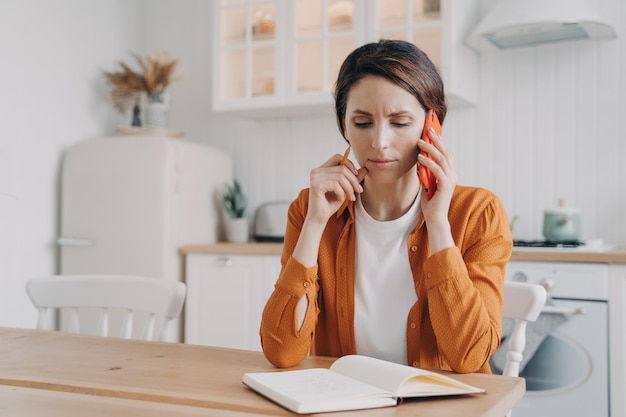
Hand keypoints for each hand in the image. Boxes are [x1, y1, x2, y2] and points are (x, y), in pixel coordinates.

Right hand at [306, 153, 367, 224]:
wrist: (319, 218)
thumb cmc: (330, 204)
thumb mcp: (345, 189)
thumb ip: (353, 179)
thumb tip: (365, 169)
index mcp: (321, 169)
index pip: (338, 158)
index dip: (350, 165)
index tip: (357, 177)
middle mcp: (316, 171)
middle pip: (342, 168)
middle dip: (353, 180)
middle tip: (358, 191)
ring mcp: (315, 177)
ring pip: (340, 176)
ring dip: (349, 188)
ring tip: (350, 197)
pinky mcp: (316, 185)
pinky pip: (335, 184)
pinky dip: (341, 192)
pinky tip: (340, 199)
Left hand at [417, 128, 457, 250]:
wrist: (434, 218)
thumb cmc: (430, 202)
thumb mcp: (426, 182)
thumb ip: (426, 171)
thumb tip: (420, 159)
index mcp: (449, 173)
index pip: (446, 153)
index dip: (439, 142)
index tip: (431, 131)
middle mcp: (452, 174)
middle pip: (446, 152)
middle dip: (436, 140)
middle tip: (428, 129)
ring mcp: (450, 179)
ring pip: (442, 158)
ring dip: (430, 149)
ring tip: (420, 142)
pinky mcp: (446, 185)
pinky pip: (437, 169)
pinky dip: (428, 162)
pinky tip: (420, 158)